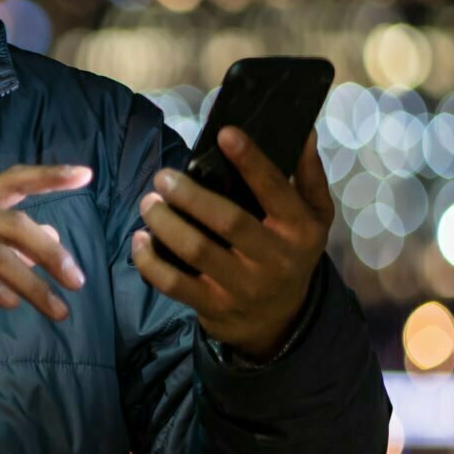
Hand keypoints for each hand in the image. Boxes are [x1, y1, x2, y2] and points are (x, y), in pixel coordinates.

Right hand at [0, 163, 93, 324]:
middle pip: (13, 223)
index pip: (11, 179)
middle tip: (77, 282)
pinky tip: (14, 305)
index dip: (48, 176)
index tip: (85, 176)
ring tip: (58, 310)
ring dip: (33, 285)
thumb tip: (52, 236)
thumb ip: (10, 243)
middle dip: (51, 253)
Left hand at [129, 126, 333, 359]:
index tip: (225, 134)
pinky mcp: (213, 306)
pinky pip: (174, 284)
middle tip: (163, 176)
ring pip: (196, 251)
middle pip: (228, 221)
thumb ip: (308, 176)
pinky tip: (139, 240)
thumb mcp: (315, 217)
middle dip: (190, 195)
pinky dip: (150, 262)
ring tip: (149, 202)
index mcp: (299, 229)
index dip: (251, 161)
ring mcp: (242, 286)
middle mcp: (274, 258)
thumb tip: (302, 133)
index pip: (275, 190)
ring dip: (165, 223)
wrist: (280, 320)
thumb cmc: (291, 253)